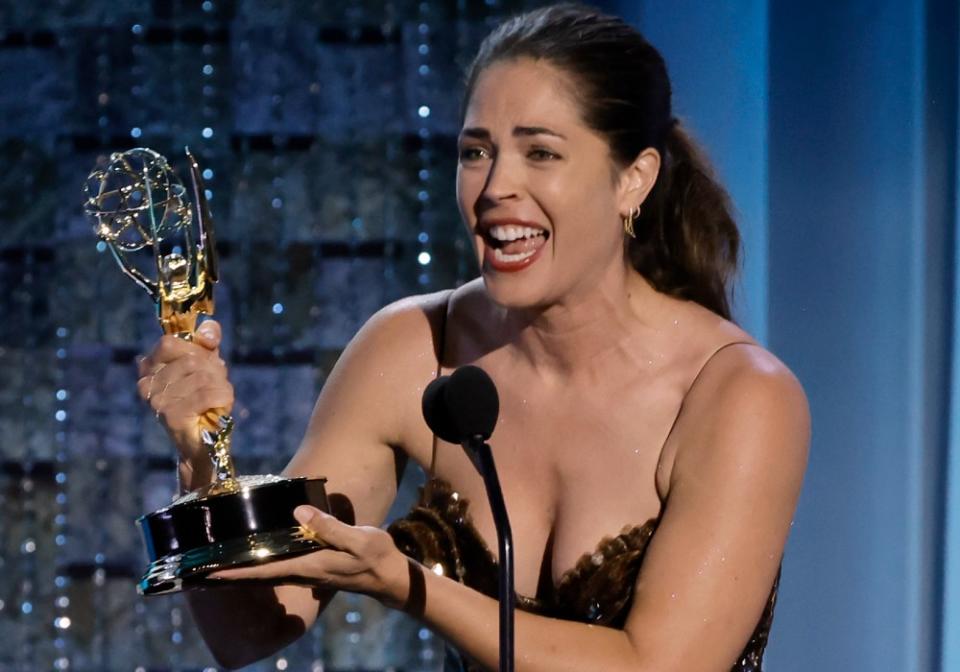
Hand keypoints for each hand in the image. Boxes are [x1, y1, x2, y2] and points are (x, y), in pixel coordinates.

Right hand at [136, 319, 233, 464]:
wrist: (201, 443)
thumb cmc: (202, 400)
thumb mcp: (206, 364)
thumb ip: (206, 342)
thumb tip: (208, 330)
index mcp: (149, 369)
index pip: (169, 343)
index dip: (195, 347)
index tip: (207, 357)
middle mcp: (147, 385)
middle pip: (192, 360)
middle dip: (214, 369)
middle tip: (217, 383)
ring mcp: (158, 401)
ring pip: (204, 377)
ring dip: (221, 385)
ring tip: (218, 396)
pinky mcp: (173, 416)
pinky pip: (208, 394)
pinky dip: (223, 397)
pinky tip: (221, 405)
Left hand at [210, 505, 411, 608]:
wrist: (389, 577)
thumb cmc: (376, 557)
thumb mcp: (358, 539)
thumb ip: (329, 526)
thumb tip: (298, 511)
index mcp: (308, 567)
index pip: (263, 571)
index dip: (234, 572)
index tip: (208, 573)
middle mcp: (302, 573)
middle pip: (256, 577)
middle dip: (227, 576)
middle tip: (197, 571)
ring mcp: (306, 573)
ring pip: (264, 575)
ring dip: (240, 572)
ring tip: (215, 566)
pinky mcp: (311, 569)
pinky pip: (276, 570)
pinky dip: (257, 568)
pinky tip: (252, 560)